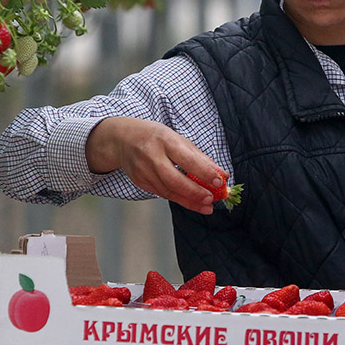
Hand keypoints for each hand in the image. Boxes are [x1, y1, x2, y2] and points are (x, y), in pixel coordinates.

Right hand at [86, 117, 224, 214]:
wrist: (122, 139)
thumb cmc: (156, 138)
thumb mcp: (178, 139)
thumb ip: (200, 157)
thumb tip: (222, 174)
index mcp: (165, 140)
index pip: (187, 159)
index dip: (204, 172)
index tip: (219, 181)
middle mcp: (152, 156)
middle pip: (174, 179)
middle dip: (195, 192)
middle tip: (211, 199)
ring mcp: (143, 171)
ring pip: (168, 191)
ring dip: (189, 201)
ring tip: (206, 206)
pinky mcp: (140, 182)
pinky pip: (162, 193)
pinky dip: (178, 199)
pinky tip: (191, 202)